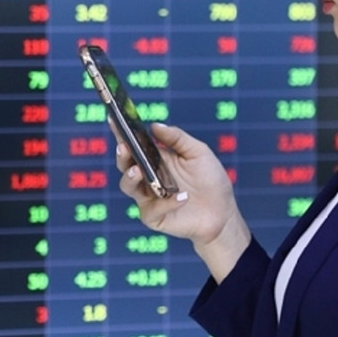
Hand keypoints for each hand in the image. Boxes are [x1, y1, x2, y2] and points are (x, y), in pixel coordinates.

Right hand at [114, 122, 250, 281]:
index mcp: (155, 159)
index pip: (134, 144)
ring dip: (131, 178)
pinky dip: (167, 202)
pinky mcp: (154, 217)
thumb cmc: (210, 180)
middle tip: (124, 147)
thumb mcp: (198, 152)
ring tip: (138, 171)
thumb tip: (154, 126)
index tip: (114, 119)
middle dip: (122, 155)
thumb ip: (177, 138)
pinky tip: (183, 196)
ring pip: (128, 186)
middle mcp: (147, 177)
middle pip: (125, 165)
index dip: (121, 132)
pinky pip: (153, 208)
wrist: (223, 212)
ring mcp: (148, 197)